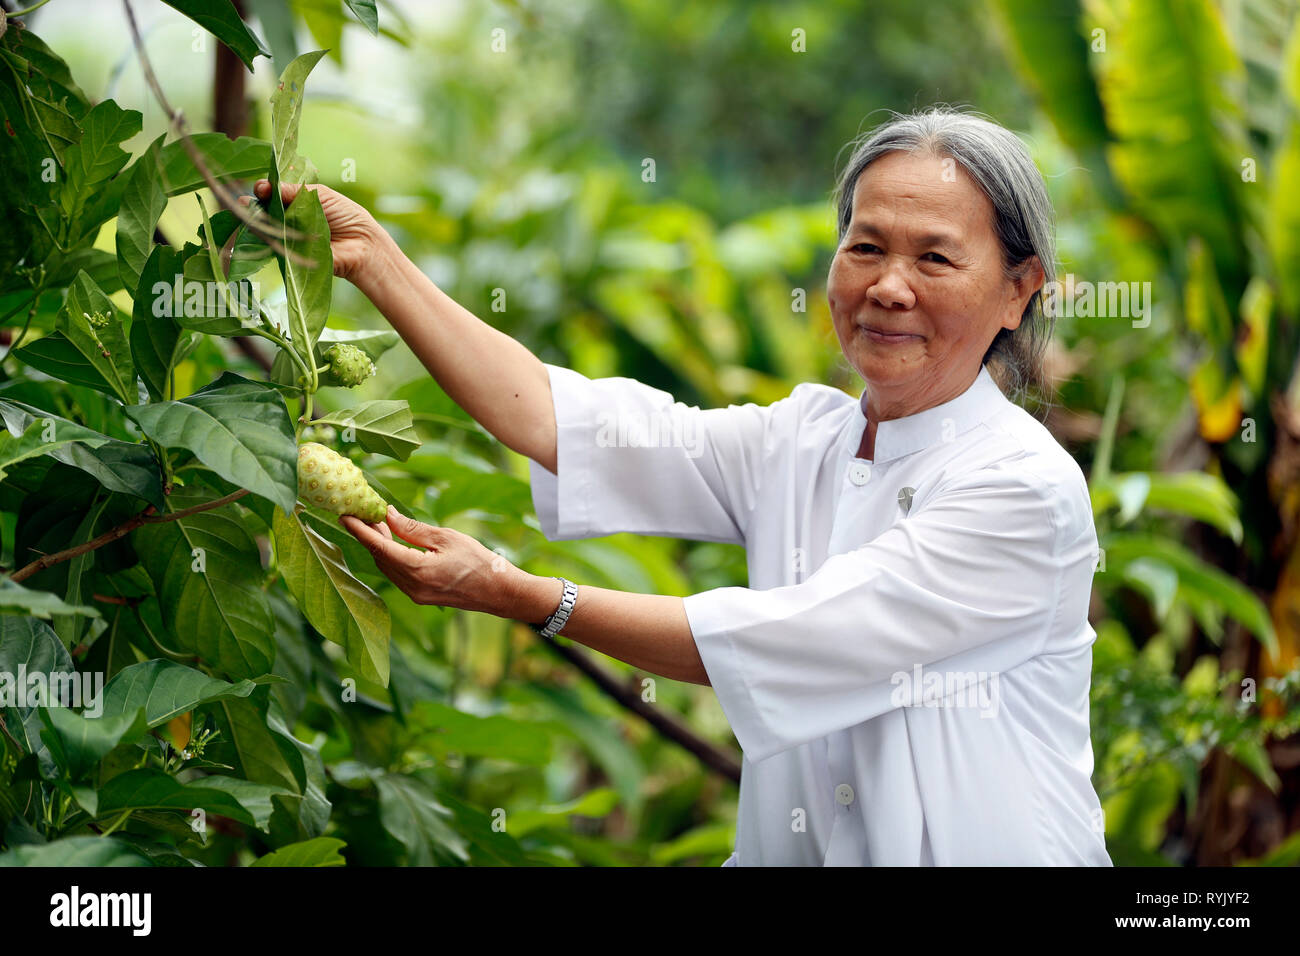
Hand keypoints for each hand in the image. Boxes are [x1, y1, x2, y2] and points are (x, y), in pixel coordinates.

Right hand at [247, 179, 386, 284]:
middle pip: (265, 210)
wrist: (362, 245)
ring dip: (255, 221)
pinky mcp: (292, 255)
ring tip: (247, 214)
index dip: (265, 190)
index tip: (262, 188)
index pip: (274, 193)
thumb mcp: (321, 196)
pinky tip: (257, 232)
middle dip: (253, 205)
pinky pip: (275, 247)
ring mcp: (289, 237)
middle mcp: (290, 219)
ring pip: (266, 228)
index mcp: (298, 202)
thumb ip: (294, 191)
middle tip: (245, 202)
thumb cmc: (347, 216)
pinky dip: (266, 239)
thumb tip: (265, 186)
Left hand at [340, 505, 522, 616]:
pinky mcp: (420, 596)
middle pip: (379, 557)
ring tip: (378, 524)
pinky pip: (397, 574)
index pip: (378, 546)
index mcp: (416, 569)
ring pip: (387, 567)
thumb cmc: (478, 561)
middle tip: (363, 512)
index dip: (359, 530)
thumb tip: (388, 517)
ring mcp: (415, 594)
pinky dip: (391, 557)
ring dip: (380, 546)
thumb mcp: (446, 538)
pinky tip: (394, 543)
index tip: (344, 515)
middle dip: (369, 535)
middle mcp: (411, 586)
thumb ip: (414, 529)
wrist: (498, 592)